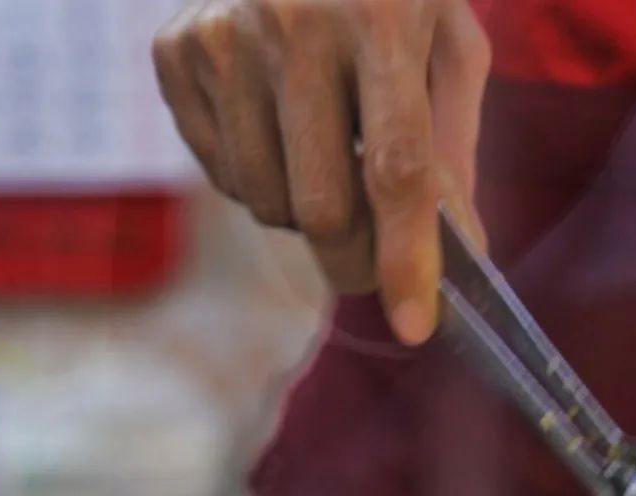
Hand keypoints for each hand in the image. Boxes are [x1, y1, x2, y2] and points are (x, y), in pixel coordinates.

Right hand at [153, 0, 489, 343]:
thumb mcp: (447, 34)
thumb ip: (453, 144)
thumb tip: (460, 250)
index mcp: (379, 12)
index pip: (395, 168)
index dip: (406, 257)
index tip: (415, 325)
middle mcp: (291, 20)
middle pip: (321, 208)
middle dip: (354, 260)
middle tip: (371, 266)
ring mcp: (222, 37)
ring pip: (267, 201)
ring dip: (303, 209)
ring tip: (321, 150)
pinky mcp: (176, 55)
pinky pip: (223, 174)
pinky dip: (257, 175)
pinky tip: (275, 121)